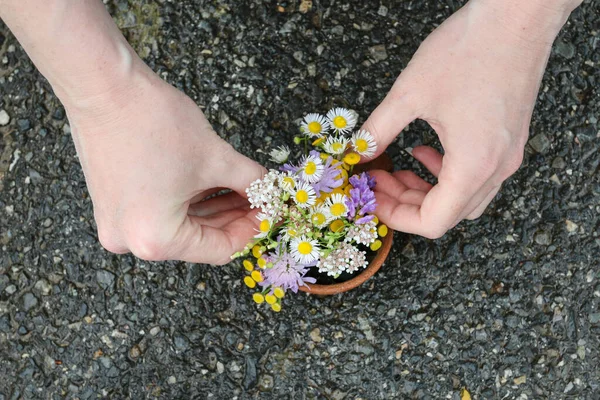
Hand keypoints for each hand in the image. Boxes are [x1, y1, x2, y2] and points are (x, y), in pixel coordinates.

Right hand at [64, 65, 264, 263]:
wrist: (103, 87)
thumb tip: (269, 193)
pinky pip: (161, 211)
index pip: (220, 249)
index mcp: (156, 239)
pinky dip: (190, 200)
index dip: (252, 229)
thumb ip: (250, 182)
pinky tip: (217, 184)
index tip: (269, 212)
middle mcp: (131, 241)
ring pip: (182, 224)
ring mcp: (119, 223)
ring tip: (244, 188)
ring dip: (215, 208)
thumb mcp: (216, 158)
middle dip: (234, 217)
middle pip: (200, 239)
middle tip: (261, 199)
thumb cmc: (153, 122)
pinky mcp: (114, 204)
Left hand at [363, 0, 574, 238]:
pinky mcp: (510, 141)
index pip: (433, 222)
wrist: (517, 17)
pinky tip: (425, 150)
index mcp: (473, 166)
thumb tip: (358, 152)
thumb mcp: (409, 94)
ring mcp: (508, 156)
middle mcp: (496, 169)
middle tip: (379, 181)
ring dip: (427, 191)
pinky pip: (477, 176)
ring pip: (464, 198)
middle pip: (448, 213)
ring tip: (399, 169)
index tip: (374, 199)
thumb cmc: (468, 51)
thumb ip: (379, 130)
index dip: (397, 218)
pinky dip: (447, 174)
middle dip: (406, 203)